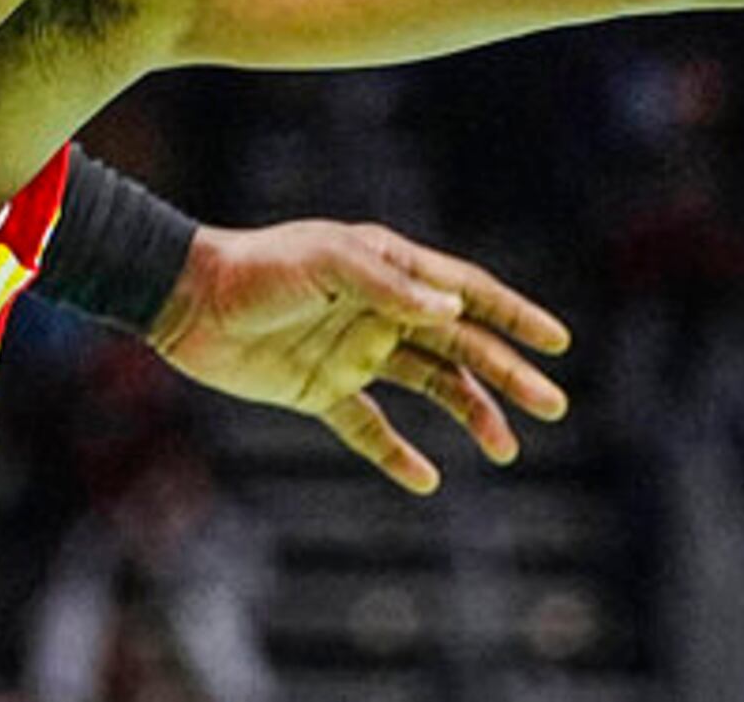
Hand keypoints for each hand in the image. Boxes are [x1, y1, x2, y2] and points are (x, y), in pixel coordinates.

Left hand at [146, 218, 571, 492]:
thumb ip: (389, 286)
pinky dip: (396, 455)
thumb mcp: (326, 263)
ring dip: (468, 414)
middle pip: (459, 347)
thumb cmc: (258, 267)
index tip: (557, 341)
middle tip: (552, 406)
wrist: (186, 300)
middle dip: (508, 374)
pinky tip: (425, 480)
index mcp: (387, 268)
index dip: (513, 316)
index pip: (465, 293)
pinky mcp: (320, 390)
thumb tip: (454, 311)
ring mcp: (352, 352)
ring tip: (504, 449)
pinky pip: (369, 428)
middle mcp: (379, 309)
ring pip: (428, 387)